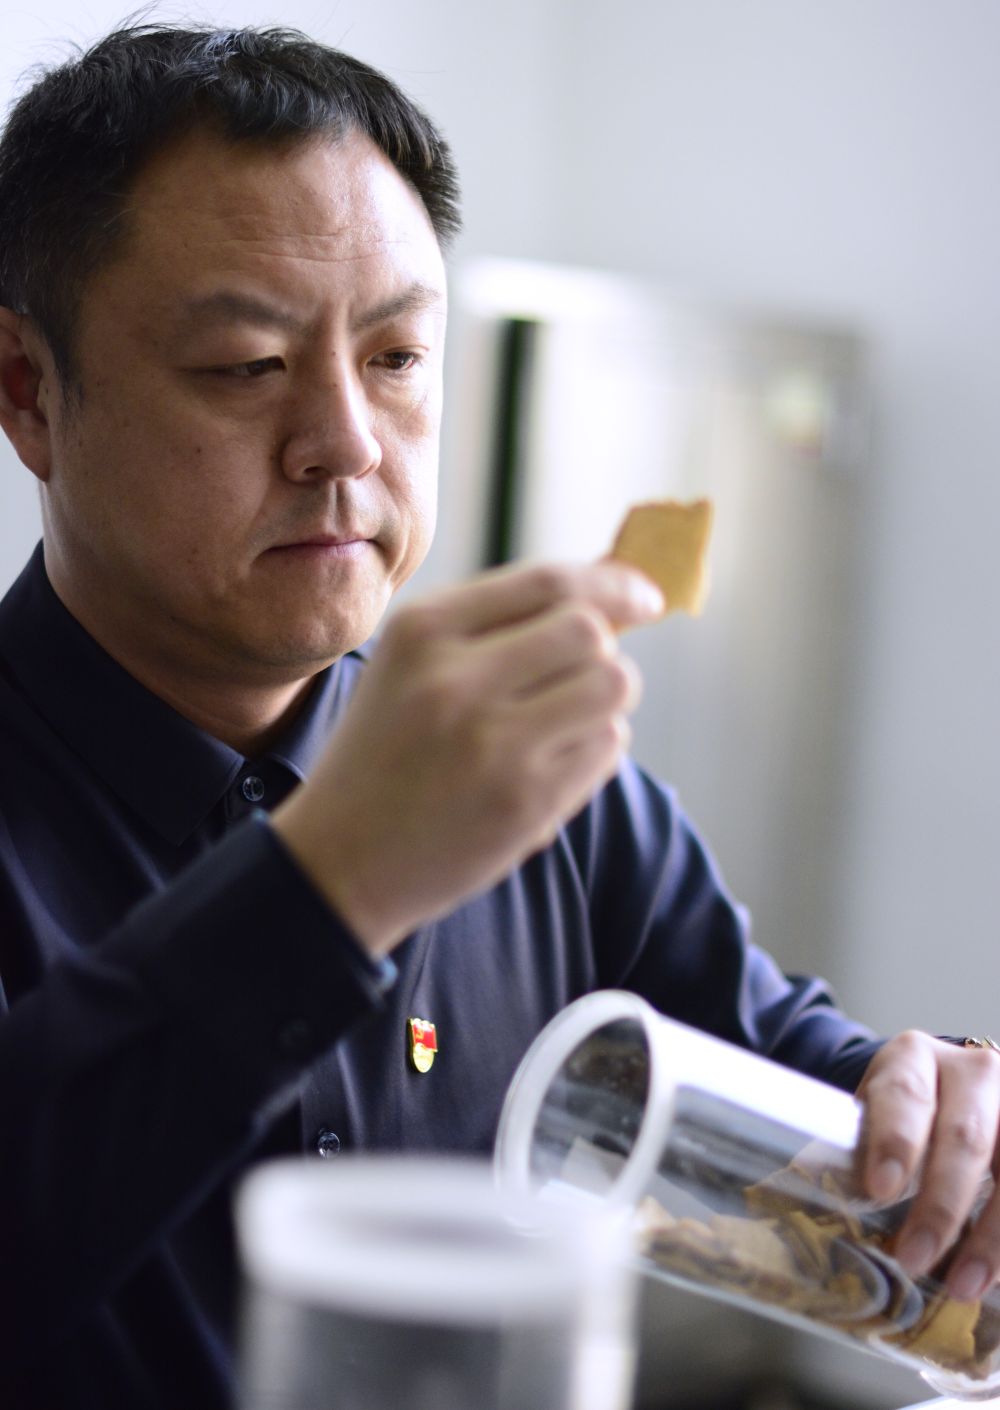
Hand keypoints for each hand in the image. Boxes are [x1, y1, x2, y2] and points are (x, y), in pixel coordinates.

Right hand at [273, 559, 662, 954]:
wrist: (340, 861)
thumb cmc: (388, 751)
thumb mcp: (411, 667)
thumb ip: (498, 624)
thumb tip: (618, 588)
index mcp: (420, 631)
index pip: (547, 582)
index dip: (612, 584)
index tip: (645, 598)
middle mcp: (455, 679)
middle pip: (590, 631)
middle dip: (603, 649)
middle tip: (576, 678)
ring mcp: (493, 743)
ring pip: (612, 685)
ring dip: (604, 700)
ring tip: (562, 722)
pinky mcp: (525, 802)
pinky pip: (608, 747)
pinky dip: (595, 750)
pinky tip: (547, 766)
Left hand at [856, 1031, 999, 1298]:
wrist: (954, 1087)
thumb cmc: (903, 1111)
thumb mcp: (873, 1114)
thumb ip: (848, 1150)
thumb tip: (795, 1195)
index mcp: (914, 1058)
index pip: (905, 1097)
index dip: (895, 1142)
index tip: (879, 1189)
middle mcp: (973, 1070)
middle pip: (964, 1138)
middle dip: (940, 1205)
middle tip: (913, 1258)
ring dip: (991, 1236)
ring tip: (963, 1284)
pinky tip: (994, 1276)